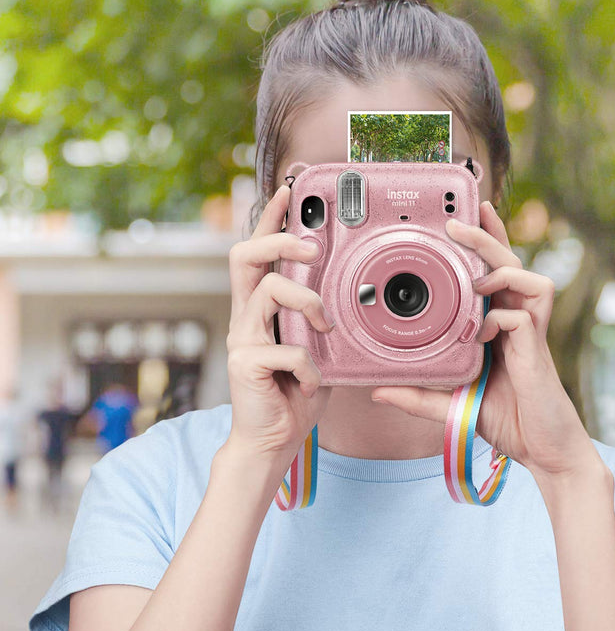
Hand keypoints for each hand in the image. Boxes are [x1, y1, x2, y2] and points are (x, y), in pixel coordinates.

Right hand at [226, 184, 333, 463]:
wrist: (273, 441)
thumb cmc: (297, 391)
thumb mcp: (320, 347)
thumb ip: (326, 320)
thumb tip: (355, 295)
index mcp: (262, 307)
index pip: (261, 252)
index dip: (271, 219)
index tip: (288, 189)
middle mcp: (246, 316)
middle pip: (245, 256)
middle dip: (280, 242)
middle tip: (314, 249)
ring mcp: (242, 338)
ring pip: (268, 292)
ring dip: (306, 303)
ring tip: (325, 326)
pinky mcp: (244, 364)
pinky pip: (285, 350)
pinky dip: (309, 368)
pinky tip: (313, 385)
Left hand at [371, 201, 605, 489]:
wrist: (542, 451)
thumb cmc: (504, 418)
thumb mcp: (450, 404)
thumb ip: (418, 395)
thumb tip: (377, 392)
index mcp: (498, 324)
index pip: (493, 272)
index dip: (484, 241)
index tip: (462, 215)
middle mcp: (517, 321)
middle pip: (509, 263)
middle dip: (487, 237)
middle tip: (457, 222)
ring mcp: (530, 334)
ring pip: (529, 279)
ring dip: (501, 272)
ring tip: (475, 281)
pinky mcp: (537, 352)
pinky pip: (524, 317)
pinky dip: (502, 317)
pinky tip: (484, 332)